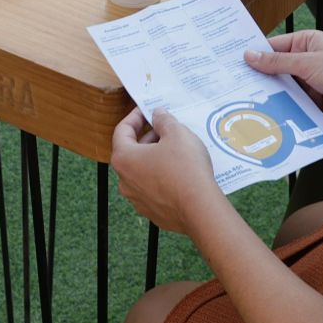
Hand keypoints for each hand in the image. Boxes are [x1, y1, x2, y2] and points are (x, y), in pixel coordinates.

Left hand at [111, 107, 227, 237]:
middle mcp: (125, 181)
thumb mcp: (177, 133)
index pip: (122, 131)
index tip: (147, 110)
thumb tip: (157, 115)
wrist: (200, 209)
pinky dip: (161, 178)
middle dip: (147, 138)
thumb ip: (163, 120)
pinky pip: (153, 189)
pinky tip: (179, 172)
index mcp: (124, 159)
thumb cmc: (185, 168)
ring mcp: (137, 199)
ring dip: (154, 158)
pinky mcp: (152, 212)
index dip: (135, 117)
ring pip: (142, 172)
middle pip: (131, 152)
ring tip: (175, 150)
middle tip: (165, 129)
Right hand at [244, 29, 322, 126]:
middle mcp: (307, 60)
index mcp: (307, 42)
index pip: (274, 46)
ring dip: (272, 94)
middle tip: (236, 85)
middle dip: (261, 77)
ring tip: (247, 101)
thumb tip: (250, 55)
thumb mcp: (307, 63)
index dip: (255, 54)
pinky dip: (284, 107)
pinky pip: (294, 103)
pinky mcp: (315, 101)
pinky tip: (269, 113)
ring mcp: (311, 81)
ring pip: (284, 88)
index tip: (234, 63)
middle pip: (277, 68)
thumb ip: (277, 62)